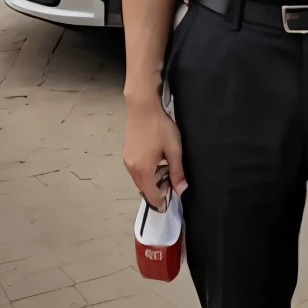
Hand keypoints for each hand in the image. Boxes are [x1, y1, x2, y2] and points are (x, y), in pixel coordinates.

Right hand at [123, 94, 186, 208]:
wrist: (142, 106)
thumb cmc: (160, 127)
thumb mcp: (174, 149)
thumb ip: (177, 171)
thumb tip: (181, 190)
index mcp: (142, 170)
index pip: (151, 195)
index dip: (161, 200)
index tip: (171, 198)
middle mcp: (131, 169)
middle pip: (143, 189)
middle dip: (157, 190)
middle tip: (171, 183)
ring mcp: (126, 160)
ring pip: (139, 179)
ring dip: (150, 181)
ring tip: (165, 171)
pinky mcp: (126, 152)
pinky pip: (136, 170)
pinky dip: (145, 172)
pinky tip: (155, 162)